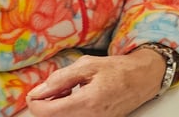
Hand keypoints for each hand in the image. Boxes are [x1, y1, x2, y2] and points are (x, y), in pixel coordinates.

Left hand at [27, 50, 164, 116]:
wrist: (144, 78)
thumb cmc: (119, 69)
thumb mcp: (88, 65)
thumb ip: (60, 78)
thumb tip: (38, 92)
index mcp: (86, 102)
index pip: (46, 112)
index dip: (35, 102)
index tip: (36, 92)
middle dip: (48, 103)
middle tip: (57, 87)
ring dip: (59, 107)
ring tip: (70, 91)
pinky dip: (69, 110)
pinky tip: (78, 98)